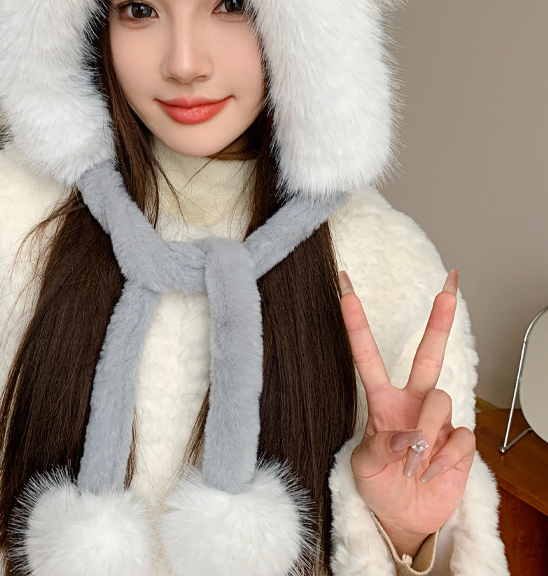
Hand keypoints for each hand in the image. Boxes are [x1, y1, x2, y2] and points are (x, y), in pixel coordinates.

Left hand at [338, 270, 475, 557]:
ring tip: (415, 461)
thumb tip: (404, 436)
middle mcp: (411, 401)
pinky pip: (461, 438)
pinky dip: (444, 460)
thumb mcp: (364, 467)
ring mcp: (437, 419)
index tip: (344, 289)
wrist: (404, 516)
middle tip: (448, 288)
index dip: (355, 322)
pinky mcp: (459, 441)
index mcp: (381, 400)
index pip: (366, 354)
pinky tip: (433, 472)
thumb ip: (379, 449)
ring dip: (426, 433)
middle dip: (439, 320)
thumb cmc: (378, 484)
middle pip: (428, 354)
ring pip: (440, 401)